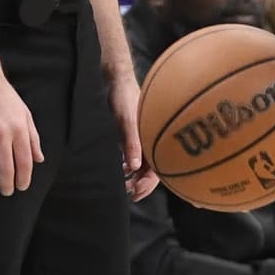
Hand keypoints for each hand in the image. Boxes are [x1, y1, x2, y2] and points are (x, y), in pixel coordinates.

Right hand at [0, 71, 41, 193]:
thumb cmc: (6, 99)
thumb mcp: (25, 115)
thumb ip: (33, 139)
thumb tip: (39, 160)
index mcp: (19, 130)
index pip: (24, 162)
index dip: (24, 178)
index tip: (22, 187)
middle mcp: (2, 135)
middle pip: (6, 169)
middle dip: (8, 185)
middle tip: (8, 192)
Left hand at [109, 65, 159, 200]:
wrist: (117, 81)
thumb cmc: (125, 98)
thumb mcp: (128, 121)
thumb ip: (132, 143)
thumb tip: (134, 168)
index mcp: (155, 139)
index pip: (158, 169)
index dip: (148, 184)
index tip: (134, 194)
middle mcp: (151, 141)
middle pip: (152, 170)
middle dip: (141, 184)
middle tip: (127, 193)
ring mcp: (142, 140)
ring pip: (143, 164)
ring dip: (134, 176)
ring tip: (122, 185)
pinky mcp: (132, 137)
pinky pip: (135, 156)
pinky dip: (129, 166)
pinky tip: (121, 169)